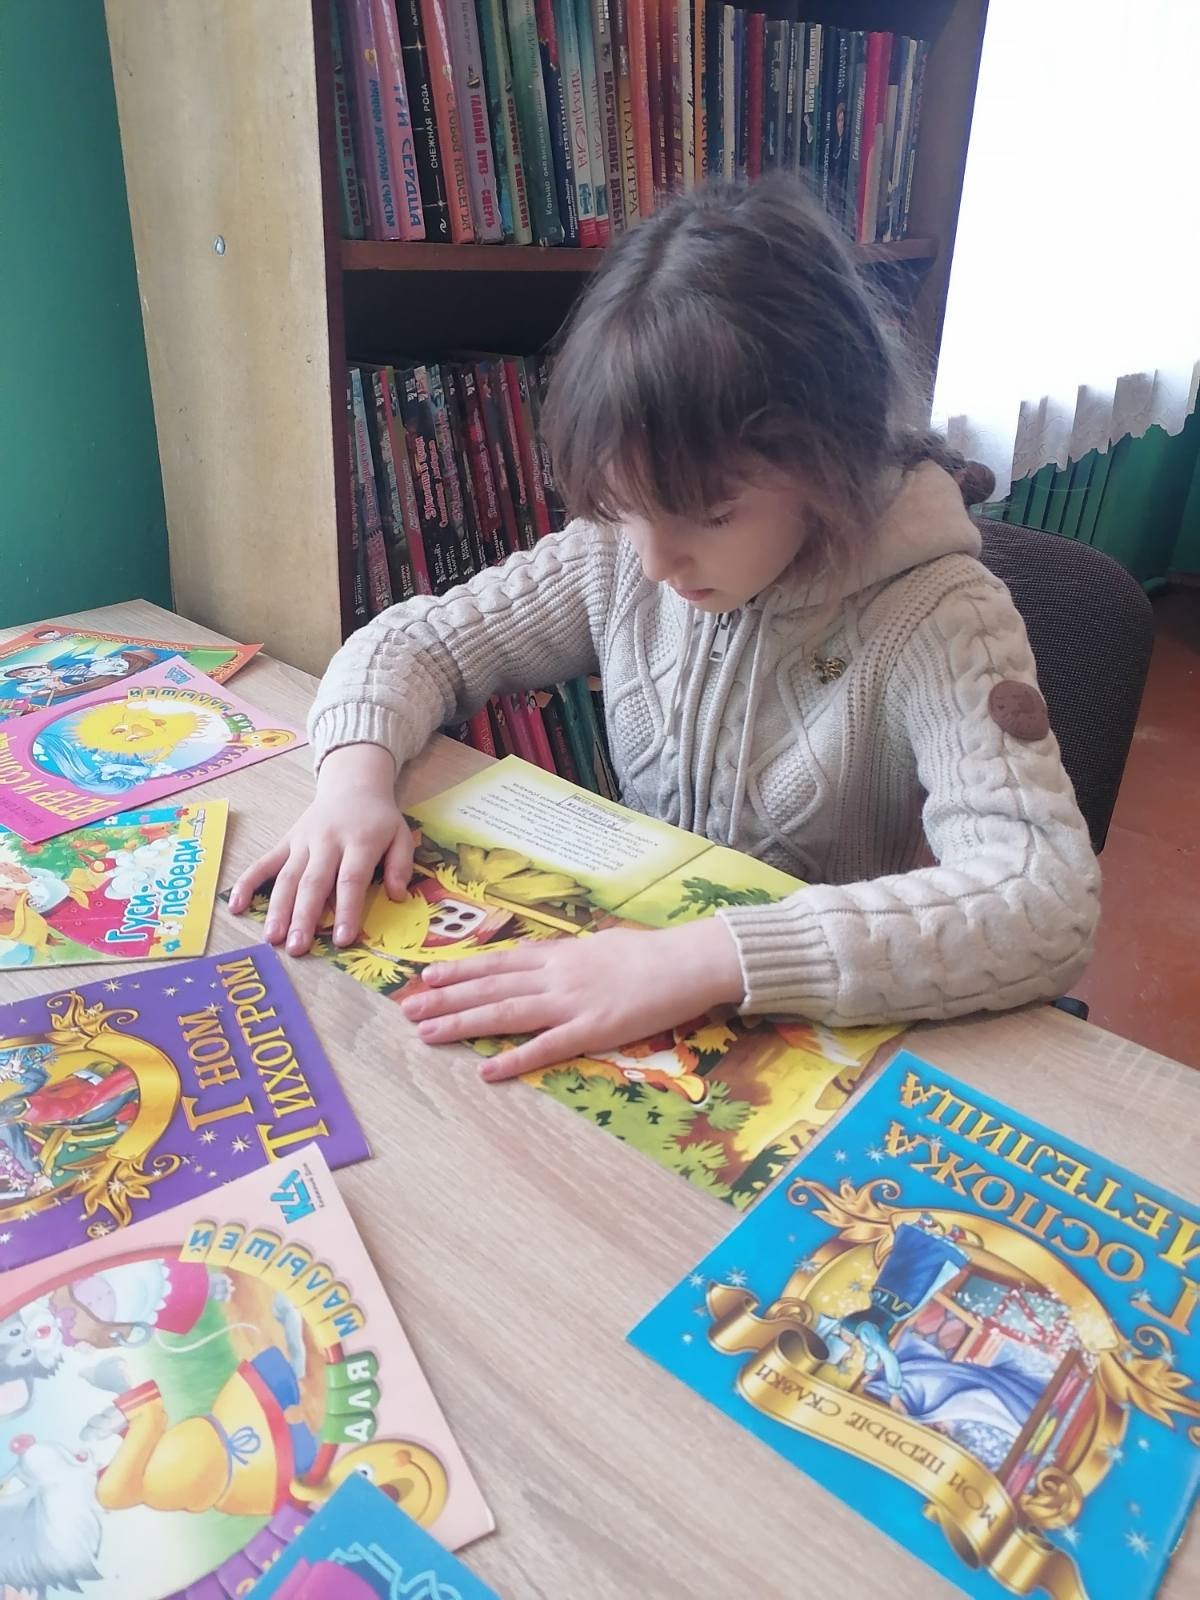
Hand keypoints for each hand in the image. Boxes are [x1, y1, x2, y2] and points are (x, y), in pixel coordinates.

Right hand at [228, 743, 410, 954]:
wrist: (352, 785)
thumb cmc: (378, 819)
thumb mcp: (401, 835)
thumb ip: (401, 865)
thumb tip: (397, 896)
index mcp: (358, 842)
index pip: (350, 879)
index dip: (345, 910)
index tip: (342, 939)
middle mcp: (326, 842)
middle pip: (312, 882)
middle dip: (304, 917)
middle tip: (296, 948)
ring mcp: (302, 842)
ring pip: (287, 877)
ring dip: (277, 908)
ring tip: (271, 938)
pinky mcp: (285, 842)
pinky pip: (264, 862)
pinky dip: (247, 882)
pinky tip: (235, 905)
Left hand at [401, 919, 745, 1078]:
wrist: (688, 962)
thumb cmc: (647, 954)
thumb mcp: (597, 946)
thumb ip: (563, 956)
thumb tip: (534, 957)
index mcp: (557, 955)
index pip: (496, 963)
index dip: (458, 972)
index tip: (424, 977)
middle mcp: (555, 976)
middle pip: (489, 988)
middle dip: (445, 998)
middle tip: (406, 1009)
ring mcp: (571, 1003)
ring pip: (505, 1013)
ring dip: (462, 1023)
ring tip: (426, 1032)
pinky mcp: (593, 1030)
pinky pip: (546, 1047)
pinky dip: (514, 1059)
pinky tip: (486, 1070)